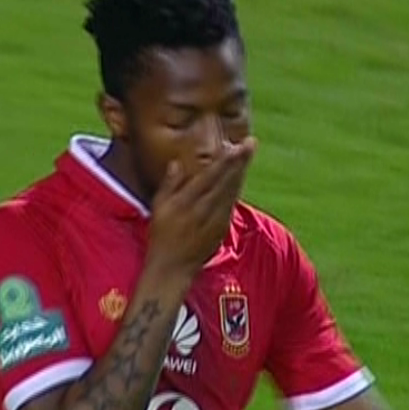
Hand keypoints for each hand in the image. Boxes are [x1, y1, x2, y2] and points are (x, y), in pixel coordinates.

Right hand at [145, 137, 257, 279]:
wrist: (172, 267)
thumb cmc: (161, 235)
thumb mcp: (158, 208)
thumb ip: (169, 185)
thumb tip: (177, 163)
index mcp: (186, 202)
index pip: (210, 176)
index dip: (224, 160)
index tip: (235, 145)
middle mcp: (204, 210)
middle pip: (226, 181)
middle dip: (239, 161)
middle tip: (250, 142)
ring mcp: (216, 220)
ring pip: (232, 192)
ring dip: (240, 173)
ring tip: (248, 155)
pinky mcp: (222, 229)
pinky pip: (231, 205)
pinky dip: (236, 190)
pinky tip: (240, 179)